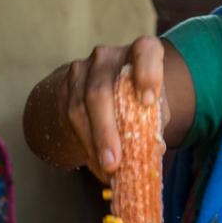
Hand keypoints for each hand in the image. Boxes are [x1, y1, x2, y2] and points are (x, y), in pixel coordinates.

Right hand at [62, 36, 164, 181]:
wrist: (106, 90)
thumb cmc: (140, 99)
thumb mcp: (154, 107)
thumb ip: (155, 123)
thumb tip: (152, 150)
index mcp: (141, 52)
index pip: (145, 52)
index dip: (147, 74)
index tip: (148, 101)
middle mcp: (108, 56)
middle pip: (101, 92)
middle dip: (106, 132)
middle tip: (113, 163)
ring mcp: (82, 70)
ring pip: (81, 109)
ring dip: (93, 145)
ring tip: (107, 171)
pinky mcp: (65, 87)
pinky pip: (71, 119)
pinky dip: (86, 147)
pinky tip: (98, 165)